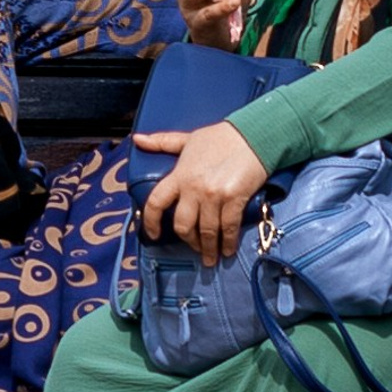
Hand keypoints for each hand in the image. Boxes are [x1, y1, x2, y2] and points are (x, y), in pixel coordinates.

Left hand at [136, 121, 268, 265]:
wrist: (253, 135)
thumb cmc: (220, 137)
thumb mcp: (187, 139)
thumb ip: (162, 143)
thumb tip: (138, 140)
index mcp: (179, 175)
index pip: (156, 202)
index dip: (151, 221)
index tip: (153, 234)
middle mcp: (193, 188)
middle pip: (182, 224)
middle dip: (187, 240)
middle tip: (194, 248)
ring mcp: (214, 195)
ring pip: (205, 231)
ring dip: (208, 248)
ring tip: (211, 257)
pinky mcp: (235, 199)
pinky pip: (228, 227)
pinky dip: (227, 242)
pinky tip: (227, 249)